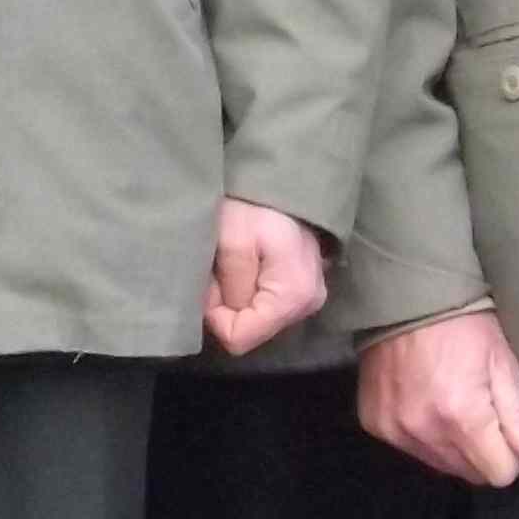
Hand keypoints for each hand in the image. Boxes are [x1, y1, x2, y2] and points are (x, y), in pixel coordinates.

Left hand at [203, 197, 329, 356]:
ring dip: (236, 294)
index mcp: (292, 298)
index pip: (240, 338)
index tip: (210, 282)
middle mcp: (307, 307)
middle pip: (250, 329)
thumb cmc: (255, 206)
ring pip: (256, 317)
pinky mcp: (303, 289)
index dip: (215, 315)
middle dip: (226, 303)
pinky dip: (249, 288)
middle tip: (220, 265)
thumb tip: (221, 315)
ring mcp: (309, 299)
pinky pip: (267, 304)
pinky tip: (246, 262)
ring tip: (232, 259)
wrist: (284, 180)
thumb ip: (229, 286)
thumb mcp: (233, 242)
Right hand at [357, 306, 518, 486]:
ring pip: (440, 465)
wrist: (404, 296)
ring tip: (449, 404)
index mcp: (463, 418)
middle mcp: (424, 431)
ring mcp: (394, 429)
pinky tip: (422, 402)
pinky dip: (421, 434)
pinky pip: (409, 448)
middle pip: (469, 473)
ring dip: (451, 446)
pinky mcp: (373, 423)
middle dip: (482, 452)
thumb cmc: (463, 325)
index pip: (500, 474)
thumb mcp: (502, 364)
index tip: (505, 428)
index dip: (510, 455)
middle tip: (479, 411)